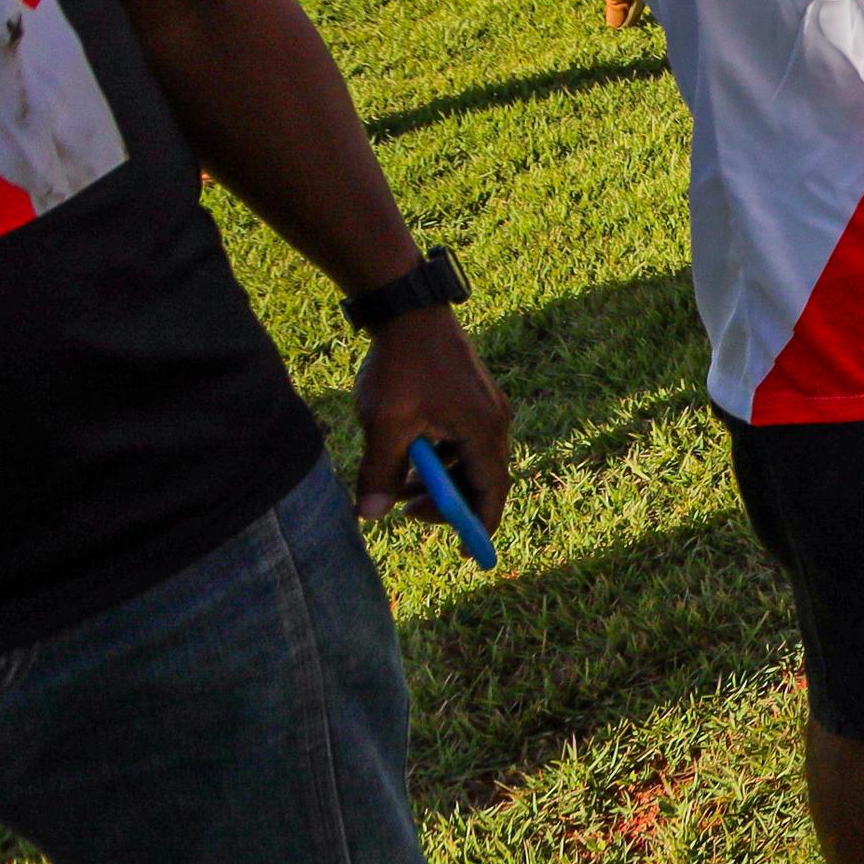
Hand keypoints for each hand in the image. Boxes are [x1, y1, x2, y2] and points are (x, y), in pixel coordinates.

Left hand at [352, 306, 512, 534]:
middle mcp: (493, 420)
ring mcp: (485, 405)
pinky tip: (405, 451)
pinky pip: (462, 439)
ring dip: (437, 478)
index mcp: (482, 430)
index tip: (471, 553)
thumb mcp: (385, 424)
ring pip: (468, 458)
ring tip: (396, 483)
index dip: (481, 524)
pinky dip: (438, 455)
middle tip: (407, 512)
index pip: (491, 490)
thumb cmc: (401, 366)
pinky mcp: (471, 395)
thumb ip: (380, 472)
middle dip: (447, 501)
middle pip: (481, 477)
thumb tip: (370, 515)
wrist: (410, 311)